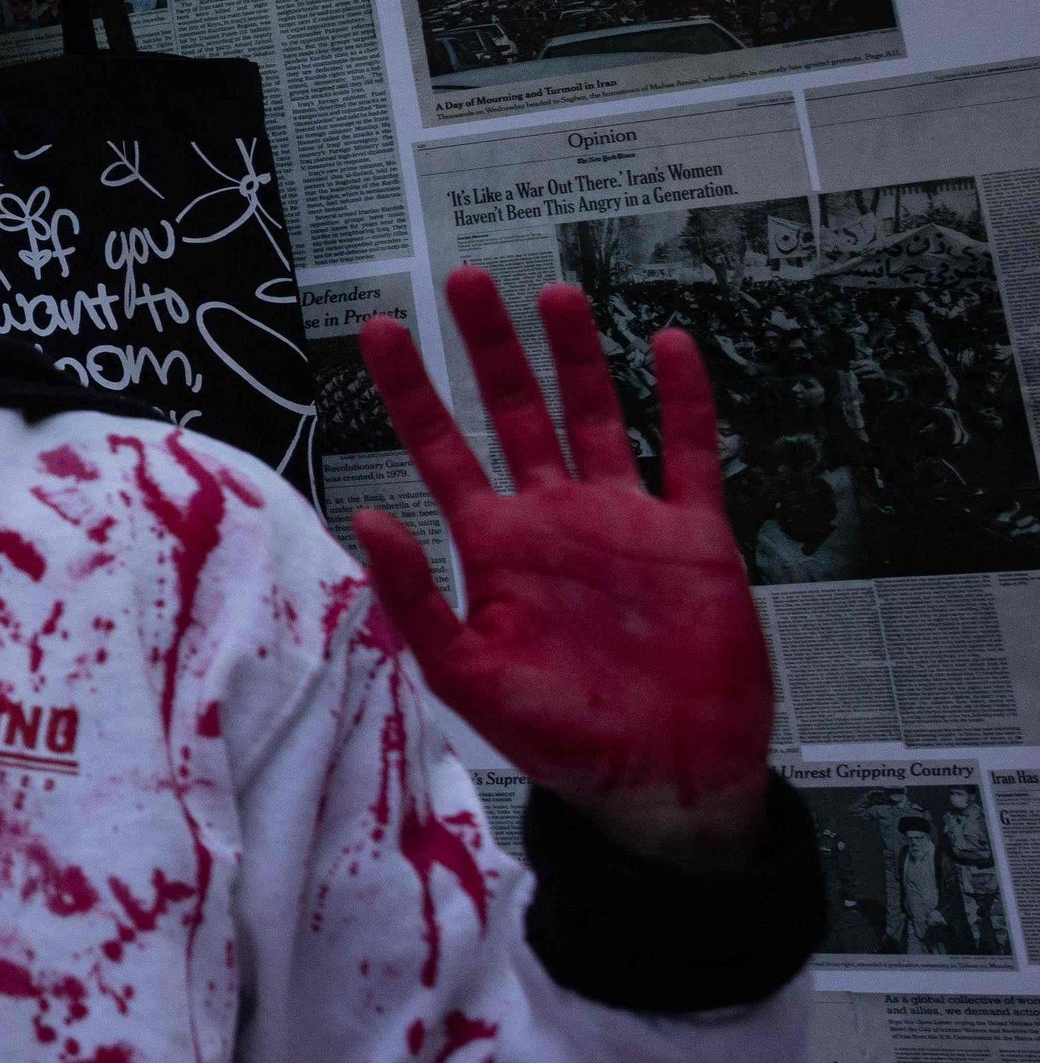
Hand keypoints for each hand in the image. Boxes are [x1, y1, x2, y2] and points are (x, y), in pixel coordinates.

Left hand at [353, 270, 772, 869]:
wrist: (664, 783)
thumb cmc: (560, 740)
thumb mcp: (468, 676)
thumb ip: (417, 600)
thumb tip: (368, 519)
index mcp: (494, 546)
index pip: (439, 448)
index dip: (411, 390)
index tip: (379, 327)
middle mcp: (554, 519)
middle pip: (514, 412)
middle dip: (489, 348)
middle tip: (464, 280)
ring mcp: (625, 522)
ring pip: (596, 416)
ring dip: (577, 357)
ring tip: (555, 294)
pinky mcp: (694, 539)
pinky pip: (691, 455)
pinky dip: (685, 402)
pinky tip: (673, 346)